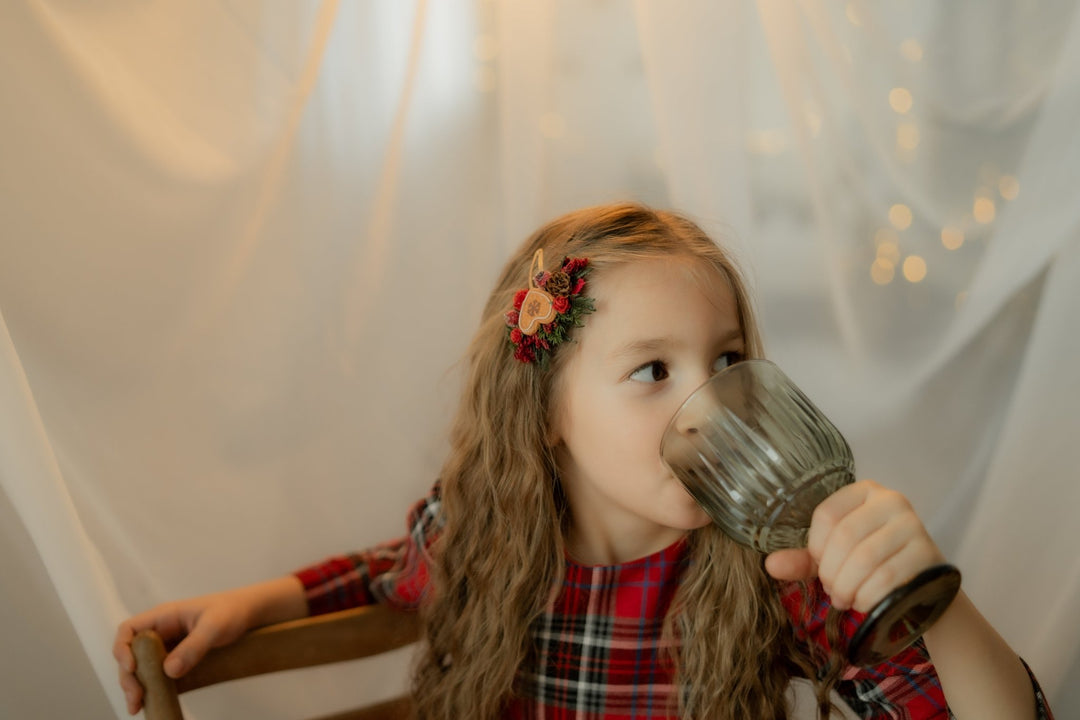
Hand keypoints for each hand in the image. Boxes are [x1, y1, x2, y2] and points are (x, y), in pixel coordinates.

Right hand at [112, 589, 256, 714]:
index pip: (129, 630)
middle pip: (131, 655)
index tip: (131, 667)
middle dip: (128, 677)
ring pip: (142, 669)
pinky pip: (158, 677)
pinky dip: (153, 690)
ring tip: (137, 707)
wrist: (247, 615)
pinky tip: (152, 704)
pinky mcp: (177, 662)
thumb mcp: (214, 626)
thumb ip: (194, 645)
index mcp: (163, 617)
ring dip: (137, 687)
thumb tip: (169, 671)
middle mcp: (160, 633)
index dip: (123, 649)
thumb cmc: (230, 611)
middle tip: (136, 697)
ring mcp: (167, 649)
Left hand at [764, 479, 945, 611]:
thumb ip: (802, 559)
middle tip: (833, 592)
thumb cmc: (872, 565)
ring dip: (848, 587)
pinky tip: (865, 603)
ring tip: (846, 599)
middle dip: (831, 573)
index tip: (820, 565)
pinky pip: (887, 577)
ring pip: (865, 558)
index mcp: (863, 492)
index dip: (816, 547)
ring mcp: (913, 524)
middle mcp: (891, 500)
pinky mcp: (927, 552)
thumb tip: (770, 565)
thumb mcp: (834, 558)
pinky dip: (868, 597)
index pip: (826, 514)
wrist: (922, 587)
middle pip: (844, 536)